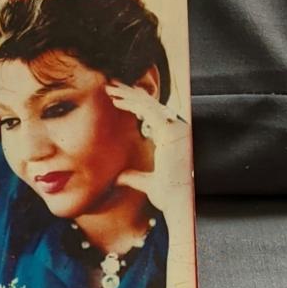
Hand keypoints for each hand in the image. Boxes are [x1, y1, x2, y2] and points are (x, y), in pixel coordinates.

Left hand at [104, 80, 193, 216]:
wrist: (176, 202)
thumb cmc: (166, 194)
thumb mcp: (145, 182)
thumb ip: (133, 176)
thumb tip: (119, 177)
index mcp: (174, 137)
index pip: (154, 113)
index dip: (136, 103)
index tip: (118, 99)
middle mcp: (177, 129)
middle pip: (151, 104)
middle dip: (129, 93)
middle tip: (110, 85)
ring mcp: (176, 129)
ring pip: (148, 104)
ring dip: (127, 94)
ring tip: (109, 88)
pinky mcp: (171, 131)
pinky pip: (149, 111)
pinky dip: (132, 104)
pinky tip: (116, 101)